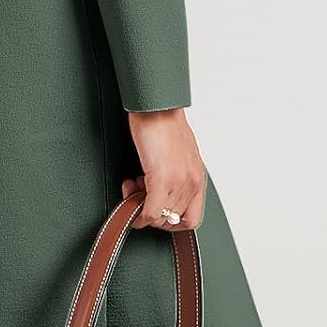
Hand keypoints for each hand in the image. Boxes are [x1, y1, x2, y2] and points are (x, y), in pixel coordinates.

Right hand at [120, 107, 205, 230]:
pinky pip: (150, 211)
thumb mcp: (179, 154)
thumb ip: (176, 174)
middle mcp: (192, 183)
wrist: (157, 106)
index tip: (155, 210)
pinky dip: (137, 211)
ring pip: (160, 218)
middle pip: (172, 220)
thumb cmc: (164, 123)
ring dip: (141, 208)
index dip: (170, 221)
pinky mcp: (161, 178)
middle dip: (151, 213)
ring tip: (132, 187)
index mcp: (198, 177)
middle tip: (139, 196)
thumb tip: (162, 190)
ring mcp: (178, 182)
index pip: (191, 218)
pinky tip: (129, 193)